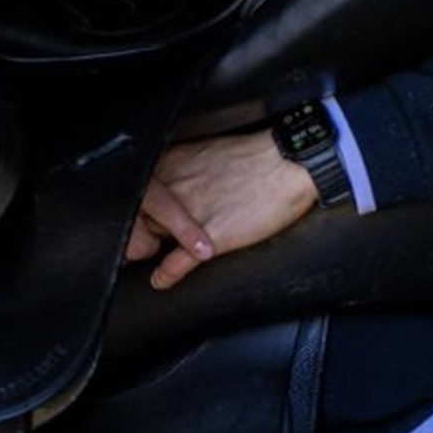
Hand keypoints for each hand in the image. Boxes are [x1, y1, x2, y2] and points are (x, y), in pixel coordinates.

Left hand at [125, 129, 316, 291]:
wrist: (289, 162)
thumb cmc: (258, 157)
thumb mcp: (210, 152)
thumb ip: (188, 168)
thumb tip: (182, 181)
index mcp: (175, 162)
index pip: (143, 188)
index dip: (143, 205)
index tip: (146, 214)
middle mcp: (176, 185)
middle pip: (142, 212)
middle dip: (142, 226)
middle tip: (146, 238)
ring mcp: (190, 212)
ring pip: (152, 236)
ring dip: (148, 249)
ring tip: (147, 258)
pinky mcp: (208, 236)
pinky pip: (176, 261)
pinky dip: (166, 274)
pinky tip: (160, 280)